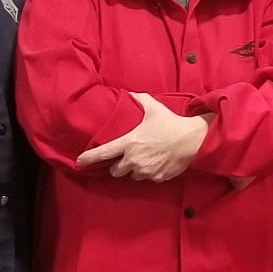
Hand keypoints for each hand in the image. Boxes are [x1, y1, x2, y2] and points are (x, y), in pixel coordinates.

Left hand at [77, 92, 209, 181]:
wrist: (192, 140)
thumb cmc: (171, 123)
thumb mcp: (154, 108)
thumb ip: (140, 99)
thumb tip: (132, 93)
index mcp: (128, 143)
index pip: (102, 154)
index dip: (88, 159)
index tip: (80, 162)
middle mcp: (133, 160)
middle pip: (115, 171)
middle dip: (117, 166)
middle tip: (125, 157)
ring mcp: (145, 171)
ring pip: (132, 175)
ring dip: (134, 169)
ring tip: (144, 159)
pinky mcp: (156, 178)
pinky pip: (147, 178)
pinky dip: (149, 173)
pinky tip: (156, 163)